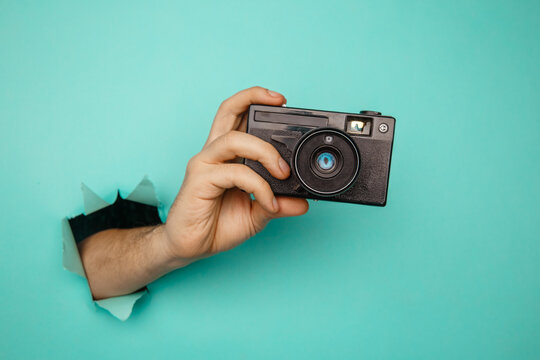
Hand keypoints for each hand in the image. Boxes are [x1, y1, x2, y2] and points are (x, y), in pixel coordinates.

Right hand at [163, 87, 308, 261]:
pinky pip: (236, 173)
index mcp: (227, 155)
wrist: (190, 247)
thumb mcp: (257, 214)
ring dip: (266, 152)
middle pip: (228, 110)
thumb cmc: (217, 225)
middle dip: (253, 97)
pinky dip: (259, 187)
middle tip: (281, 102)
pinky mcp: (199, 179)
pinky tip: (269, 203)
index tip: (283, 102)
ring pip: (235, 139)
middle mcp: (214, 153)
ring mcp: (204, 164)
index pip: (238, 116)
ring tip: (283, 173)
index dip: (257, 101)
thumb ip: (278, 204)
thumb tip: (303, 203)